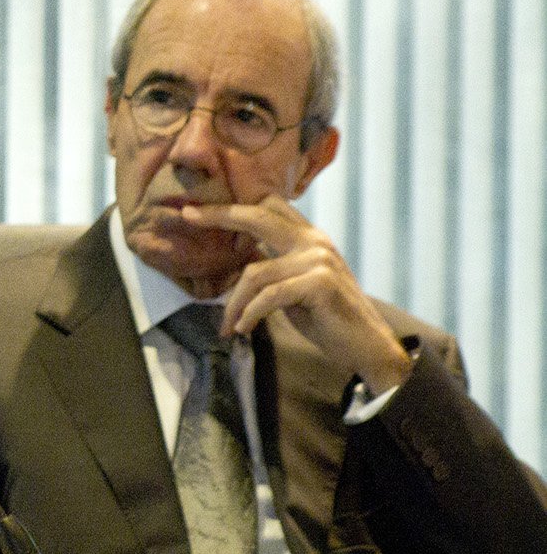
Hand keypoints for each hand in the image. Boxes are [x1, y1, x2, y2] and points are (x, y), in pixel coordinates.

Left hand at [180, 198, 412, 393]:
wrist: (366, 346)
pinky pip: (268, 296)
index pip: (269, 208)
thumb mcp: (294, 285)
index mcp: (308, 238)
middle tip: (187, 216)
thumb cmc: (325, 317)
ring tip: (229, 326)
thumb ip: (274, 265)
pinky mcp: (319, 283)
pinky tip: (244, 330)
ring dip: (235, 305)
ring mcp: (318, 260)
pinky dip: (250, 314)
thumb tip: (239, 255)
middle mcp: (314, 241)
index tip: (197, 209)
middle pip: (258, 217)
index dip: (233, 207)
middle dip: (220, 215)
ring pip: (254, 273)